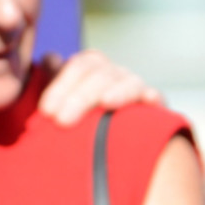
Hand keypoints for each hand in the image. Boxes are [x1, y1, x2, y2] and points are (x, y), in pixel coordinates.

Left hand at [38, 50, 163, 126]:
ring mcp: (137, 87)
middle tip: (62, 121)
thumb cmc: (86, 122)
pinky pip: (157, 96)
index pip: (79, 66)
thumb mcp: (67, 101)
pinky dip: (152, 95)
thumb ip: (57, 80)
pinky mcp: (157, 105)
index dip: (61, 86)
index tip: (47, 112)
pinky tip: (149, 100)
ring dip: (116, 91)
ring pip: (128, 82)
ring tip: (105, 103)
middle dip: (79, 97)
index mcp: (95, 67)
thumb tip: (50, 58)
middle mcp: (116, 73)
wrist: (123, 146)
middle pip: (100, 74)